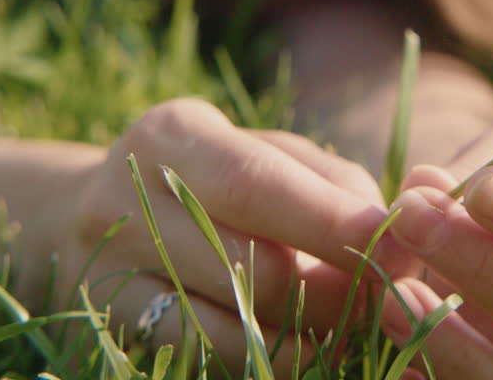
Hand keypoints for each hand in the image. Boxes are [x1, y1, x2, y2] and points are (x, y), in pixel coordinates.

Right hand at [21, 98, 410, 372]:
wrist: (91, 217)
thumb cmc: (211, 177)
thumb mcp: (265, 153)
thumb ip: (333, 183)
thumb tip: (401, 233)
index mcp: (173, 135)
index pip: (255, 184)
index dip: (333, 223)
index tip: (401, 247)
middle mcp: (126, 198)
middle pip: (251, 266)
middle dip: (339, 290)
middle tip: (393, 297)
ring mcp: (111, 271)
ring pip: (233, 324)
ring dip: (314, 332)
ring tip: (359, 322)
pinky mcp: (116, 327)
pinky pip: (208, 357)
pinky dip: (272, 359)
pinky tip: (309, 349)